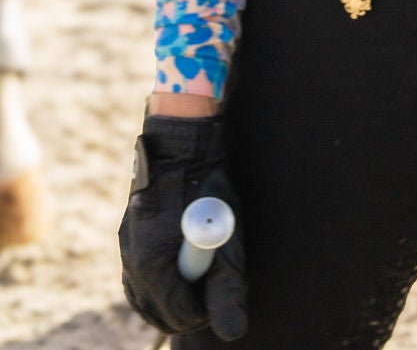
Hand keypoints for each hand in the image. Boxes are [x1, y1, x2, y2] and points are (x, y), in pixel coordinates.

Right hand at [119, 112, 246, 340]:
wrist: (179, 143)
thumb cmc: (208, 187)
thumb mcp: (226, 237)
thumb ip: (226, 287)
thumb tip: (233, 332)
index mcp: (155, 265)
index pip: (178, 314)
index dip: (204, 312)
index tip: (221, 296)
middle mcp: (133, 261)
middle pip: (156, 312)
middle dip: (184, 312)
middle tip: (210, 300)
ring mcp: (126, 248)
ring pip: (142, 298)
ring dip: (167, 302)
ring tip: (193, 293)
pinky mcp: (126, 236)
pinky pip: (135, 278)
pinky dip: (153, 286)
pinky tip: (172, 278)